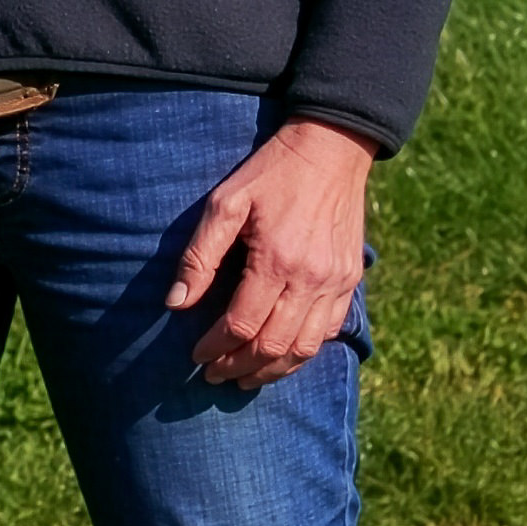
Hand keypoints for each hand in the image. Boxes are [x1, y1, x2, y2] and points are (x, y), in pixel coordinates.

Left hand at [165, 117, 372, 389]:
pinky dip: (303, 351)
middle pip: (273, 345)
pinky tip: (281, 355)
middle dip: (239, 366)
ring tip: (244, 377)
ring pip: (304, 348)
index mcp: (276, 261)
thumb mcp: (225, 203)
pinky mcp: (350, 280)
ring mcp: (336, 283)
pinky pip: (329, 332)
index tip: (195, 356)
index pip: (242, 324)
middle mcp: (311, 280)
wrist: (330, 149)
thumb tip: (176, 303)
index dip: (215, 347)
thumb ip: (200, 255)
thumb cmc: (270, 172)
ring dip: (272, 370)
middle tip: (214, 375)